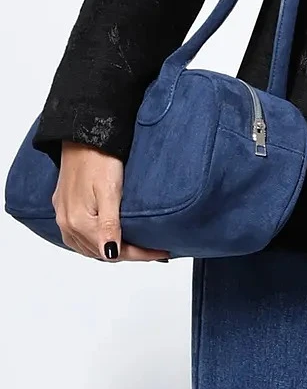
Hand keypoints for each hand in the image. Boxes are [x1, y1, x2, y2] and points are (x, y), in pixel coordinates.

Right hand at [53, 141, 170, 261]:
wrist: (83, 134)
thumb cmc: (99, 158)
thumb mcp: (109, 191)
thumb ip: (109, 224)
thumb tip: (111, 254)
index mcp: (79, 223)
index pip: (115, 252)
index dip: (141, 255)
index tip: (162, 252)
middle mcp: (68, 224)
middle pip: (101, 253)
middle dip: (129, 254)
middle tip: (153, 251)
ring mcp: (63, 216)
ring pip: (89, 248)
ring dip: (112, 252)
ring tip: (136, 248)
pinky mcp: (64, 206)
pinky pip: (79, 237)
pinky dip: (96, 243)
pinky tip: (108, 239)